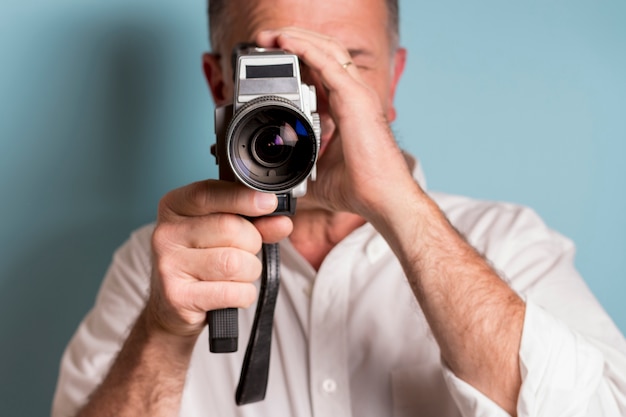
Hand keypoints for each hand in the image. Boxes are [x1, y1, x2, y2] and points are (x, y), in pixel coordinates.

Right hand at [146, 180, 292, 337]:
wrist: (173, 307)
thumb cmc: (202, 261)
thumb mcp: (225, 233)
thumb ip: (255, 223)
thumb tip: (282, 222)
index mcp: (174, 207)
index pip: (209, 193)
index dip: (243, 198)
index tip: (269, 202)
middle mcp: (165, 233)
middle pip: (230, 228)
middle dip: (252, 242)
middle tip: (245, 252)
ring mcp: (168, 266)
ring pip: (234, 263)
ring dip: (249, 271)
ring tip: (236, 274)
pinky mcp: (178, 297)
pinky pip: (233, 292)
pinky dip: (243, 294)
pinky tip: (231, 292)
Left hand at [255, 28, 414, 219]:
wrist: (381, 199)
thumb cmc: (359, 188)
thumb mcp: (317, 174)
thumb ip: (299, 168)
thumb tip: (275, 181)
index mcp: (346, 108)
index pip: (322, 70)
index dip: (298, 57)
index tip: (272, 58)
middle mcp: (354, 95)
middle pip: (324, 51)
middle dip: (294, 39)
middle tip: (264, 39)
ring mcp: (357, 94)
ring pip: (327, 49)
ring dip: (296, 37)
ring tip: (269, 35)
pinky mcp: (354, 99)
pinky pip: (326, 63)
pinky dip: (304, 48)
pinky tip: (284, 41)